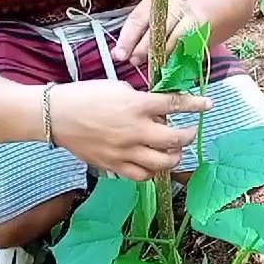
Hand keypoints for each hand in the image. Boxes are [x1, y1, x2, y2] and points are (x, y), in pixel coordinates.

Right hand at [47, 79, 211, 180]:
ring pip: (162, 162)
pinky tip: (153, 163)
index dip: (195, 104)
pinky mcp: (113, 165)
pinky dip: (152, 171)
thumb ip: (142, 101)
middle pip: (174, 139)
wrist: (56, 116)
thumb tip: (160, 111)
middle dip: (187, 135)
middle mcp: (134, 130)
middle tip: (189, 131)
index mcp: (136, 105)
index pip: (174, 104)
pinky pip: (141, 175)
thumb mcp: (119, 88)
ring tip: (174, 151)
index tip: (208, 104)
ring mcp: (124, 151)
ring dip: (174, 156)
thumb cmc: (86, 96)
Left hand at [112, 0, 207, 68]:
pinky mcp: (201, 32)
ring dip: (160, 55)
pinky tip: (168, 67)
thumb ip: (136, 34)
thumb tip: (117, 54)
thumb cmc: (173, 18)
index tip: (119, 55)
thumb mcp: (155, 18)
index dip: (127, 38)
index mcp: (157, 1)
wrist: (209, 11)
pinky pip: (186, 48)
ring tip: (151, 67)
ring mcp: (190, 19)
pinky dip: (176, 58)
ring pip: (172, 39)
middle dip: (143, 48)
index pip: (138, 18)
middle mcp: (174, 7)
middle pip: (155, 29)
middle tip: (134, 61)